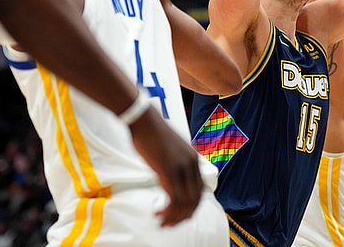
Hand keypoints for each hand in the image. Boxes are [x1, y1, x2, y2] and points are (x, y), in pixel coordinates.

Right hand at [130, 107, 202, 226]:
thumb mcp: (169, 150)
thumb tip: (168, 177)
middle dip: (183, 216)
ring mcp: (181, 168)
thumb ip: (174, 163)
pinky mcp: (169, 171)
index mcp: (193, 159)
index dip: (191, 206)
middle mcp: (191, 164)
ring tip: (161, 223)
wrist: (143, 120)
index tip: (178, 215)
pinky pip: (174, 200)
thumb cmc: (151, 133)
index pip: (200, 190)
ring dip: (174, 217)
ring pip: (186, 203)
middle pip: (195, 199)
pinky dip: (168, 212)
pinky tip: (157, 214)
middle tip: (169, 224)